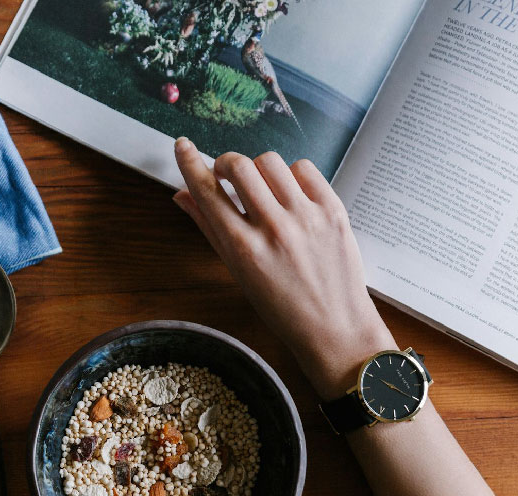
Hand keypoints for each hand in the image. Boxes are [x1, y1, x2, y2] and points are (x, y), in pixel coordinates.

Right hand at [172, 138, 395, 397]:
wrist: (335, 328)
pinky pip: (304, 168)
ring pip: (270, 162)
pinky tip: (290, 194)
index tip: (182, 145)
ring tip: (263, 189)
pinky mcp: (333, 210)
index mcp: (243, 249)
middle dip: (226, 163)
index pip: (207, 192)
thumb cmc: (281, 307)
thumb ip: (209, 229)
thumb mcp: (238, 273)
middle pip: (239, 165)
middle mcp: (273, 229)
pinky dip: (291, 175)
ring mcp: (306, 217)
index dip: (190, 163)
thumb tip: (182, 195)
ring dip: (259, 169)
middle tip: (227, 175)